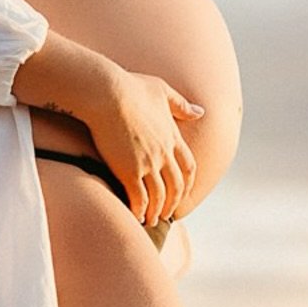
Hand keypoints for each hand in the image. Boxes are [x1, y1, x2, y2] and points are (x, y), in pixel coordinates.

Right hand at [87, 70, 204, 225]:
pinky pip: (139, 198)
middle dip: (173, 203)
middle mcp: (164, 153)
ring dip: (156, 211)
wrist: (107, 92)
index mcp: (173, 136)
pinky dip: (140, 209)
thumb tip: (200, 112)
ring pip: (159, 196)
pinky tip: (135, 215)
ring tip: (150, 220)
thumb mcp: (162, 90)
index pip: (189, 167)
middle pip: (176, 186)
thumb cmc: (131, 86)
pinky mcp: (129, 170)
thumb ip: (181, 104)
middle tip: (166, 213)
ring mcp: (148, 163)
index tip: (182, 193)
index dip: (187, 184)